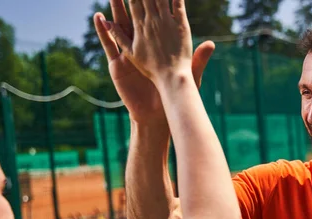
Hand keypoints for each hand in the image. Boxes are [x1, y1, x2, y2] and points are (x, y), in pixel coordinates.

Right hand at [94, 0, 213, 123]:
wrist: (157, 114)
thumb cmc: (172, 95)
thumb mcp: (187, 76)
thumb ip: (198, 59)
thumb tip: (212, 44)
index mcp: (156, 47)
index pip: (153, 21)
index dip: (152, 5)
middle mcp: (141, 47)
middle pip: (135, 18)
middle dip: (133, 1)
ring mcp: (127, 56)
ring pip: (119, 27)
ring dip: (115, 10)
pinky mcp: (117, 65)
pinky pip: (108, 45)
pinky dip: (102, 31)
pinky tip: (99, 17)